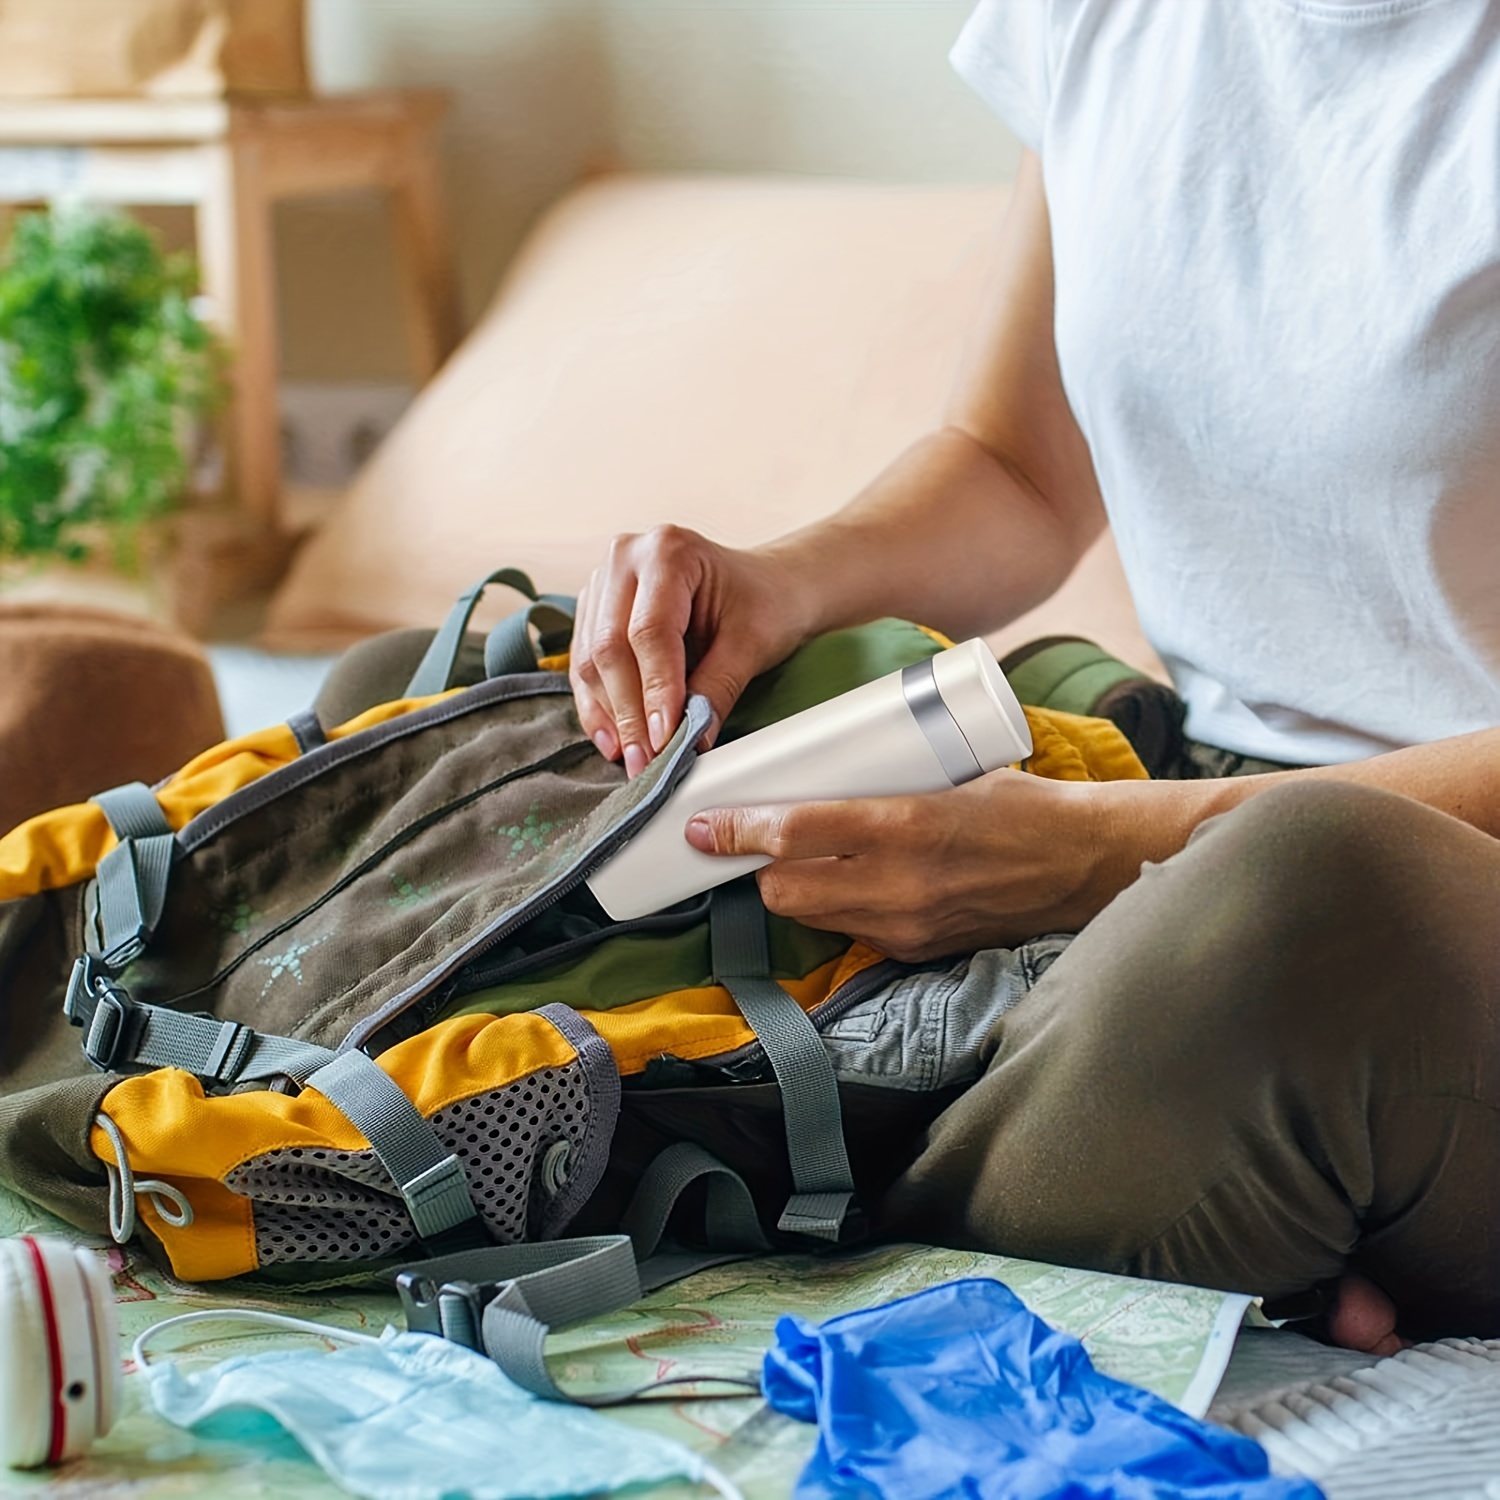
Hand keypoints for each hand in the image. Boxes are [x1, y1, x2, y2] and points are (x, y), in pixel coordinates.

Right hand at [570, 525, 817, 776]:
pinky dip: (599, 706)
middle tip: (646, 760)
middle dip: (629, 712)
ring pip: (590, 660)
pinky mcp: (594, 609)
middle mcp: (625, 557)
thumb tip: (690, 741)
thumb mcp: (751, 645)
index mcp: (668, 550)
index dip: (654, 690)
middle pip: (611, 646)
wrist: (767, 585)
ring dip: (610, 715)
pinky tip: (613, 739)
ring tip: (631, 758)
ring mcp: (603, 581)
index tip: (664, 739)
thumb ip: (717, 690)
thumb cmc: (765, 603)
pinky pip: (585, 664)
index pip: (650, 631)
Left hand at [685, 771, 1141, 959]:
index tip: (703, 825)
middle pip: (784, 889)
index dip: (737, 831)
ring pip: (811, 916)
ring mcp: (905, 924)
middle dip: (757, 867)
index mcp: (904, 823)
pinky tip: (853, 886)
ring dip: (792, 891)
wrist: (1082, 865)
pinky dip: (838, 910)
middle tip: (753, 840)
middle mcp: (897, 882)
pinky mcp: (916, 950)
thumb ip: (878, 793)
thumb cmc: (1018, 805)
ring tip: (800, 862)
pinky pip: (851, 932)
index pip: (793, 833)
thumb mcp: (944, 776)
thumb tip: (813, 787)